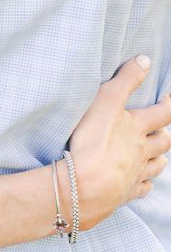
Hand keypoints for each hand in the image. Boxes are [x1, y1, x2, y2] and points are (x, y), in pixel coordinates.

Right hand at [68, 56, 170, 229]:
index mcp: (138, 127)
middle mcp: (142, 150)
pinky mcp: (126, 192)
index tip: (167, 98)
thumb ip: (126, 79)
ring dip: (159, 158)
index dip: (167, 105)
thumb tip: (145, 59)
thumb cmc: (95, 139)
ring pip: (156, 165)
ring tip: (159, 155)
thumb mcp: (107, 100)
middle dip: (165, 134)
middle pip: (163, 142)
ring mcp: (136, 173)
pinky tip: (143, 182)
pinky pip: (143, 188)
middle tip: (162, 129)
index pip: (162, 114)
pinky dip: (146, 183)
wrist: (87, 183)